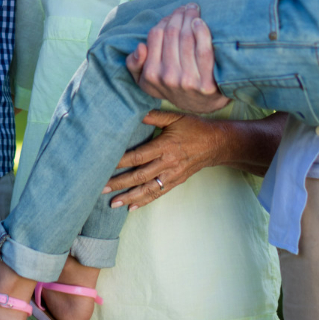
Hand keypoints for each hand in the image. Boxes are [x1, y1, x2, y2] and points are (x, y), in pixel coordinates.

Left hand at [102, 111, 223, 209]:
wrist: (217, 144)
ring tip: (113, 203)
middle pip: (140, 176)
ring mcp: (172, 175)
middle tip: (101, 188)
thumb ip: (154, 116)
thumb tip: (135, 112)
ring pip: (148, 189)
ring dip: (129, 197)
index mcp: (165, 146)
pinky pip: (158, 193)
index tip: (105, 165)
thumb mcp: (175, 117)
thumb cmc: (194, 128)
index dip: (121, 161)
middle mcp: (168, 163)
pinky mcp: (176, 182)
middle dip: (120, 183)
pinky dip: (144, 201)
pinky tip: (132, 207)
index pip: (139, 155)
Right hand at [125, 5, 230, 113]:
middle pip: (172, 34)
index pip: (155, 35)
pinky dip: (202, 32)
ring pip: (187, 39)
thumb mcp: (144, 80)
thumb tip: (141, 47)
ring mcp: (187, 81)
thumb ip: (134, 64)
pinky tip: (200, 22)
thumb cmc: (170, 85)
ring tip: (193, 9)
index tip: (172, 14)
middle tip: (186, 7)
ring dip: (190, 18)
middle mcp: (167, 78)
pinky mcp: (207, 85)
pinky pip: (204, 51)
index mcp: (151, 74)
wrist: (200, 105)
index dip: (165, 20)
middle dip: (179, 15)